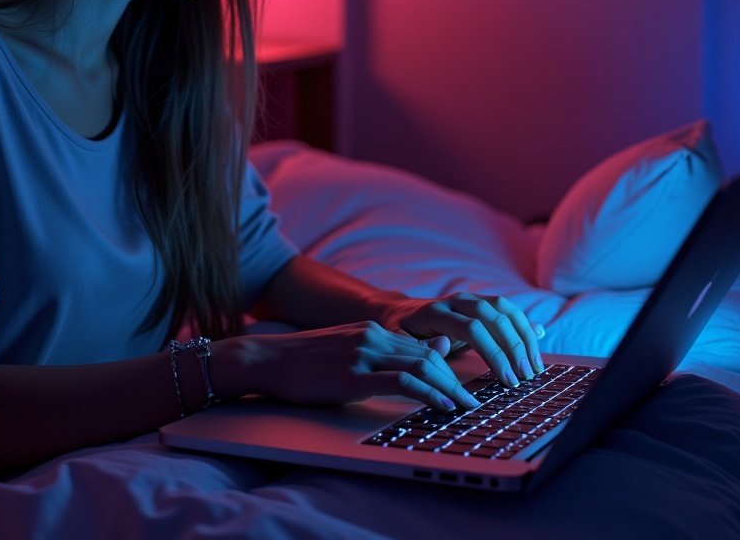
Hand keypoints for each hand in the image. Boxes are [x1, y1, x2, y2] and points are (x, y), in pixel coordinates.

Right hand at [221, 321, 481, 412]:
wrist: (266, 359)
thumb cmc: (303, 363)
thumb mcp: (347, 352)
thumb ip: (382, 355)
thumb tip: (425, 354)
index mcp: (373, 331)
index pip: (424, 348)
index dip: (449, 369)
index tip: (465, 388)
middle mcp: (373, 336)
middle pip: (430, 355)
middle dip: (456, 380)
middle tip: (474, 403)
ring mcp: (364, 353)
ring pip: (422, 365)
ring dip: (449, 388)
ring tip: (466, 407)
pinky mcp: (354, 373)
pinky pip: (402, 381)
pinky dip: (428, 393)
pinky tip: (442, 406)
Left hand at [379, 293, 545, 388]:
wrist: (397, 312)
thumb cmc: (398, 334)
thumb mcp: (398, 344)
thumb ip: (420, 348)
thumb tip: (444, 346)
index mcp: (437, 311)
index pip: (473, 329)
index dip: (494, 354)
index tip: (508, 380)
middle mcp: (457, 300)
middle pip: (494, 317)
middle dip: (514, 348)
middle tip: (526, 377)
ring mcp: (471, 299)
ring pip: (505, 310)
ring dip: (524, 336)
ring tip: (535, 366)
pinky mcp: (480, 304)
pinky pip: (507, 309)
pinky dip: (524, 323)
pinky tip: (538, 337)